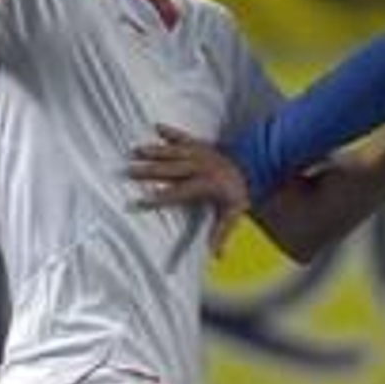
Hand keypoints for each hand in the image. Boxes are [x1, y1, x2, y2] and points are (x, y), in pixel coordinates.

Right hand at [129, 124, 250, 255]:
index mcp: (205, 185)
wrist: (256, 166)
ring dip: (154, 151)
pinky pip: (184, 136)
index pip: (177, 194)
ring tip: (135, 150)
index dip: (158, 197)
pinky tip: (156, 126)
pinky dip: (171, 131)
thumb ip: (222, 233)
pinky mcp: (201, 144)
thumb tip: (216, 257)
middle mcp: (200, 167)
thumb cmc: (240, 192)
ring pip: (173, 152)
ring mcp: (200, 154)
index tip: (140, 201)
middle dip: (148, 171)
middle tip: (128, 171)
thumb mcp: (233, 213)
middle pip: (170, 170)